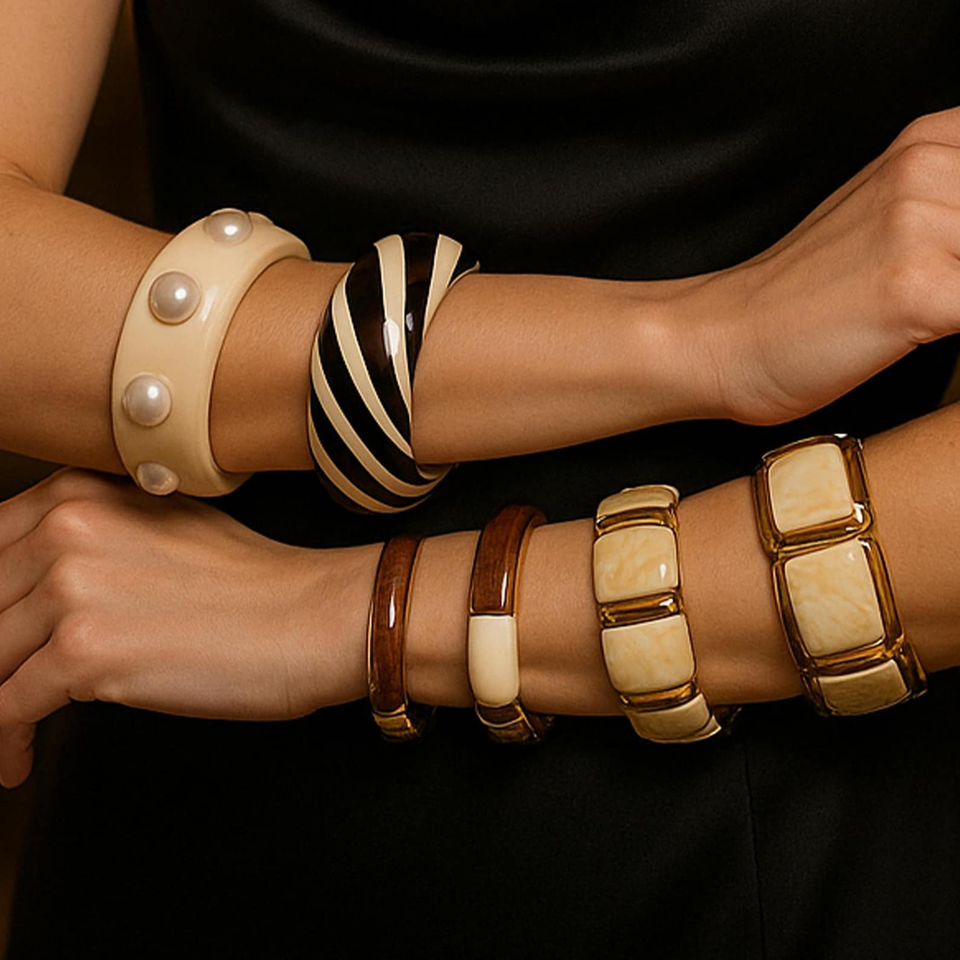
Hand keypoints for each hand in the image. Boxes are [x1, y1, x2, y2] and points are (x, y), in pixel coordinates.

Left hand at [0, 469, 377, 787]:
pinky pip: (6, 709)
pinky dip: (5, 742)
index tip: (4, 642)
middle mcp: (65, 529)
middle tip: (11, 685)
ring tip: (11, 731)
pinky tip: (18, 760)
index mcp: (78, 492)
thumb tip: (26, 598)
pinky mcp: (85, 653)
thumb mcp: (157, 529)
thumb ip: (85, 543)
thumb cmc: (251, 580)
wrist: (312, 616)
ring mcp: (72, 589)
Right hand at [673, 105, 959, 425]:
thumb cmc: (798, 299)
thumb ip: (947, 208)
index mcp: (929, 142)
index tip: (951, 270)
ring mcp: (919, 224)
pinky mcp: (914, 288)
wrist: (723, 340)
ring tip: (932, 315)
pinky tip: (933, 334)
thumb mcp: (885, 221)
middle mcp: (927, 166)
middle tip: (941, 296)